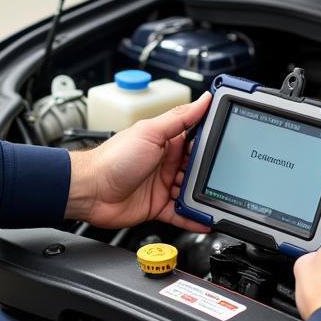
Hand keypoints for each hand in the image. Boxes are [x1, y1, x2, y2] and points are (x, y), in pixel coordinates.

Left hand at [67, 91, 211, 229]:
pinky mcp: (158, 206)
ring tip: (217, 199)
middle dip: (210, 175)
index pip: (197, 141)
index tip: (230, 147)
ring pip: (192, 192)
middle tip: (224, 178)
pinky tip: (206, 221)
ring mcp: (163, 186)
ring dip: (203, 197)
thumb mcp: (150, 132)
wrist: (90, 190)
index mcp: (166, 142)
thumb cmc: (113, 159)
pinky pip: (181, 214)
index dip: (212, 145)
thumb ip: (180, 117)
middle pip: (198, 169)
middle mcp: (166, 163)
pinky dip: (194, 219)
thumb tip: (204, 100)